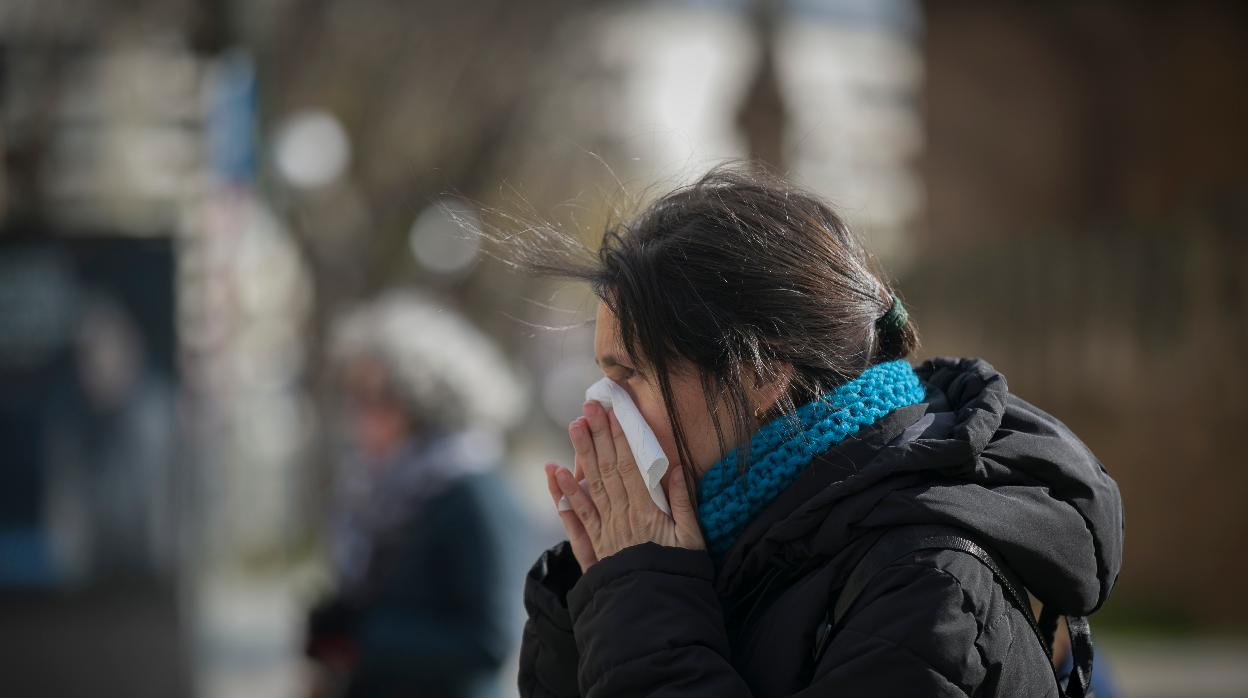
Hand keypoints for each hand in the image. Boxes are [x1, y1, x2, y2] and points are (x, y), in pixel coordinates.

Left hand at [545, 400, 703, 572]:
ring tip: (574, 426)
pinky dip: (566, 493)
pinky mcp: (594, 545)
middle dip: (598, 436)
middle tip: (589, 408)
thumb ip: (683, 502)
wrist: (653, 608)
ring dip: (582, 454)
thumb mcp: (692, 539)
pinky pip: (577, 516)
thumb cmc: (678, 573)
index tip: (613, 413)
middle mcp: (622, 516)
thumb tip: (677, 466)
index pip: (631, 466)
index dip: (621, 438)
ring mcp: (605, 530)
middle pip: (608, 469)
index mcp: (648, 511)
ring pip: (591, 485)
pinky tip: (557, 473)